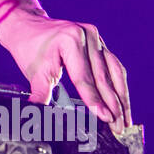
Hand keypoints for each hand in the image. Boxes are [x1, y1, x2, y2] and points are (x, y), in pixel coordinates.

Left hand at [0, 9, 130, 130]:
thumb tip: (38, 117)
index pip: (85, 77)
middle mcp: (87, 36)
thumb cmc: (29, 49)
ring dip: (122, 98)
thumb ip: (41, 96)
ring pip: (115, 72)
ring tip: (126, 120)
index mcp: (70, 41)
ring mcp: (96, 38)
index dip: (95, 100)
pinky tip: (123, 103)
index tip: (106, 118)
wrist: (28, 26)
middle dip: (113, 105)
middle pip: (104, 76)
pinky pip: (113, 66)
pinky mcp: (100, 42)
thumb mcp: (34, 73)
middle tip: (119, 127)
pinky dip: (119, 85)